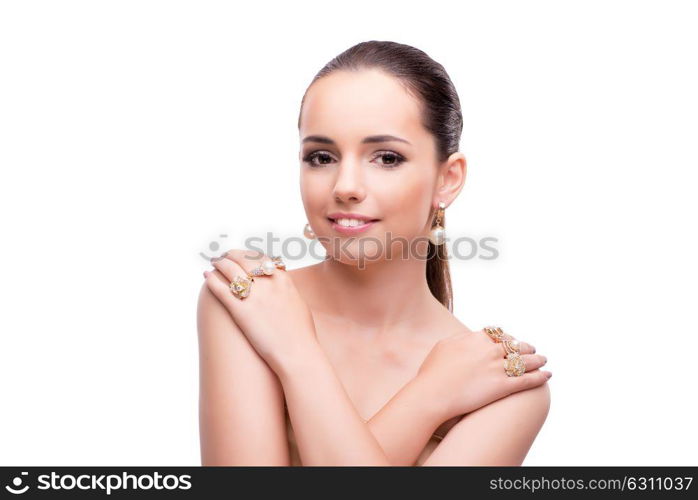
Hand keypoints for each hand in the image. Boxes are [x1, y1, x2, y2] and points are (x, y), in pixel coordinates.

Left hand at [203, 249, 317, 373]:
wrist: (296, 352)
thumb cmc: (301, 334)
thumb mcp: (298, 304)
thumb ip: (287, 292)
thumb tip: (282, 287)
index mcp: (283, 280)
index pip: (262, 258)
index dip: (249, 255)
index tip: (242, 255)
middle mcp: (267, 283)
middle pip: (244, 259)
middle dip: (232, 255)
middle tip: (224, 256)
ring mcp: (253, 296)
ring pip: (230, 270)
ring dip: (220, 263)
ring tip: (214, 262)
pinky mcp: (240, 311)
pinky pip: (221, 290)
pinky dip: (212, 280)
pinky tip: (206, 276)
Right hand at [415, 328, 550, 419]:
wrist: (433, 395)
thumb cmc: (432, 373)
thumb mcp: (443, 346)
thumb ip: (459, 339)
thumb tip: (468, 337)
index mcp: (476, 338)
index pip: (498, 334)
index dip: (507, 338)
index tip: (511, 341)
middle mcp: (490, 350)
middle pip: (515, 345)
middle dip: (526, 347)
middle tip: (532, 350)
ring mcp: (498, 368)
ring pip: (525, 361)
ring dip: (538, 360)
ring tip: (544, 360)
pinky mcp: (503, 387)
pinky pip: (527, 380)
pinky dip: (540, 377)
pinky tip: (547, 376)